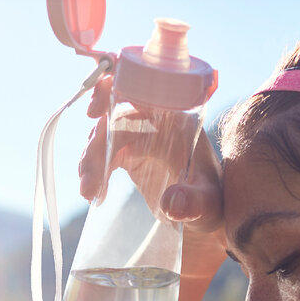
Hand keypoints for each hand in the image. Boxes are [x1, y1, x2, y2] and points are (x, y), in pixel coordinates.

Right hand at [78, 75, 226, 275]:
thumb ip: (195, 203)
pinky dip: (92, 169)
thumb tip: (172, 205)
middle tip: (88, 180)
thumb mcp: (208, 203)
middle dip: (96, 143)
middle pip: (114, 114)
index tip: (95, 111)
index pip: (141, 88)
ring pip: (103, 134)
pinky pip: (102, 151)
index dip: (114, 89)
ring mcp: (138, 133)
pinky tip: (92, 193)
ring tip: (88, 192)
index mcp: (177, 116)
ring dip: (90, 160)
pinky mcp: (127, 150)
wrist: (204, 212)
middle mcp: (155, 119)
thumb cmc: (211, 202)